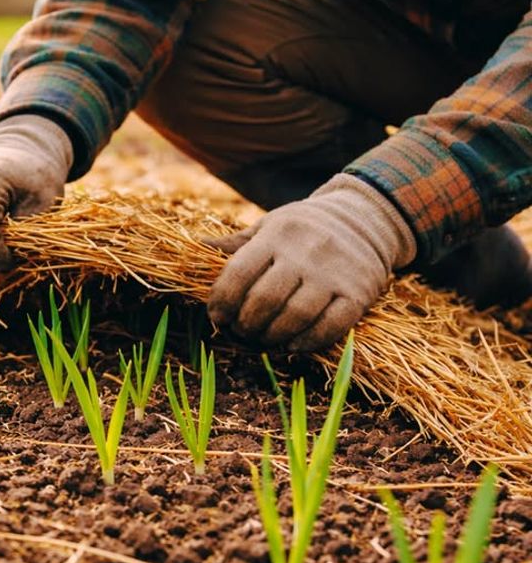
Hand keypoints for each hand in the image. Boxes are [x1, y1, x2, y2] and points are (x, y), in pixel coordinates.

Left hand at [206, 175, 416, 350]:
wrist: (365, 218)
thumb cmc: (303, 229)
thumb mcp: (269, 226)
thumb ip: (236, 244)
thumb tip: (197, 245)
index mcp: (277, 234)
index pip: (239, 273)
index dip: (221, 302)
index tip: (217, 317)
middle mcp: (305, 252)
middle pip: (264, 300)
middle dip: (245, 324)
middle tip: (241, 331)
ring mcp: (334, 273)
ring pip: (296, 316)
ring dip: (272, 336)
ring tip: (263, 339)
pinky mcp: (359, 293)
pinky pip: (330, 326)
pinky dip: (307, 342)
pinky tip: (291, 345)